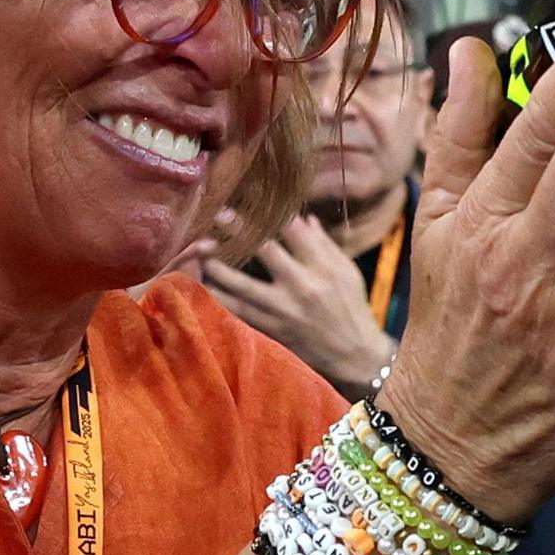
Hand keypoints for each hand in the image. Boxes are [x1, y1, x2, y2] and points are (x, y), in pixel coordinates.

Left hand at [201, 215, 398, 398]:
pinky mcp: (272, 329)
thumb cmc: (352, 307)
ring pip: (243, 285)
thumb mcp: (348, 272)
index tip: (251, 199)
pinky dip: (220, 299)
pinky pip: (239, 312)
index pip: (293, 231)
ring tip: (201, 250)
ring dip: (219, 266)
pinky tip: (204, 286)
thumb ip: (324, 244)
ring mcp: (283, 311)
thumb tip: (304, 218)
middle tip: (219, 214)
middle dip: (240, 230)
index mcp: (323, 268)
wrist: (352, 355)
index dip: (270, 213)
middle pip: (265, 251)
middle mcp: (301, 287)